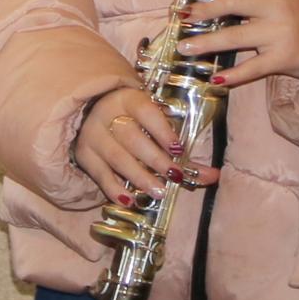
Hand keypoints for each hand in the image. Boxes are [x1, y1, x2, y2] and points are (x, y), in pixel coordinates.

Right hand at [73, 86, 212, 206]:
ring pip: (116, 157)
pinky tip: (130, 200)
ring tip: (158, 191)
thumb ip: (181, 148)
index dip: (162, 130)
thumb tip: (214, 176)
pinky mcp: (85, 155)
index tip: (179, 148)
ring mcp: (93, 135)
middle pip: (131, 137)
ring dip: (139, 176)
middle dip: (155, 158)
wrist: (91, 111)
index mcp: (128, 99)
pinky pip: (100, 175)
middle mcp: (107, 114)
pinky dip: (114, 189)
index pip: (145, 111)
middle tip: (174, 175)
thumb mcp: (153, 122)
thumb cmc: (133, 119)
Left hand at [182, 0, 298, 88]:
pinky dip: (232, 75)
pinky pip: (252, 68)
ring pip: (234, 37)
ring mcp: (279, 33)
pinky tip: (216, 78)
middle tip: (184, 17)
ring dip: (205, 43)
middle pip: (232, 2)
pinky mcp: (282, 58)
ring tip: (185, 48)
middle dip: (203, 9)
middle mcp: (276, 5)